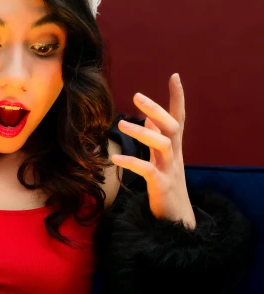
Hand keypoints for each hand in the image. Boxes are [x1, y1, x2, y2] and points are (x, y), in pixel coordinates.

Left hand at [111, 73, 195, 227]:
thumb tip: (149, 119)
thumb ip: (156, 139)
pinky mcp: (162, 186)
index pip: (178, 117)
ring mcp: (170, 170)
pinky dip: (132, 162)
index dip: (177, 98)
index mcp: (174, 147)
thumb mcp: (162, 160)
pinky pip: (148, 171)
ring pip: (163, 144)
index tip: (175, 76)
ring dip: (143, 133)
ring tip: (121, 124)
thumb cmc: (167, 185)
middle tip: (137, 95)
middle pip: (172, 126)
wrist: (176, 218)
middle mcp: (175, 155)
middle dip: (157, 108)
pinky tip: (115, 158)